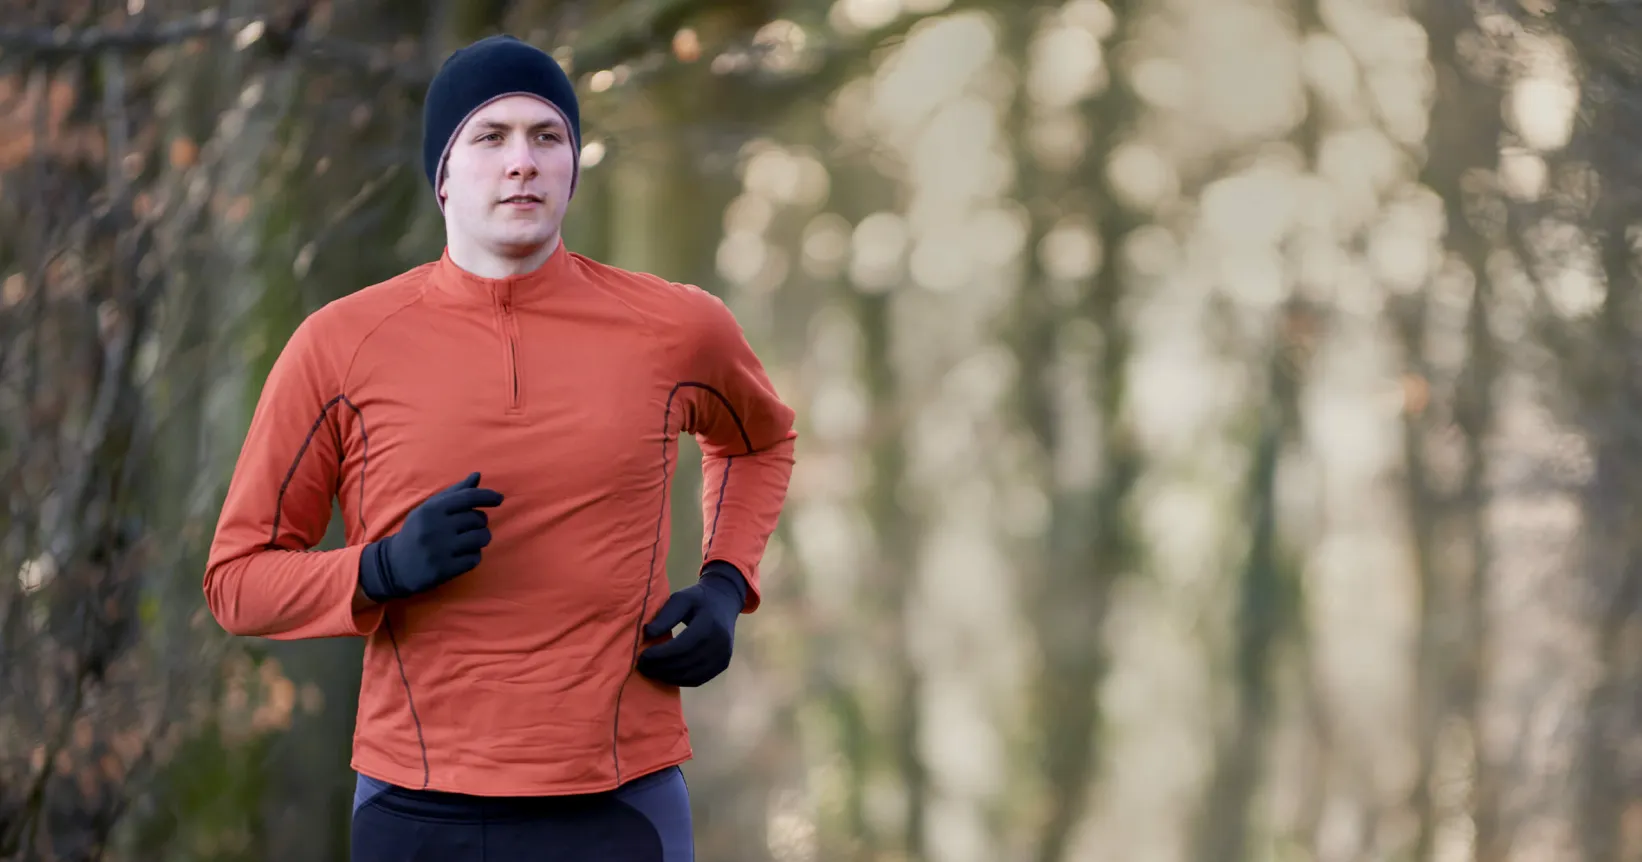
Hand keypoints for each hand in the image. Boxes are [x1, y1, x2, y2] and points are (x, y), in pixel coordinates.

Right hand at [357, 472, 503, 601]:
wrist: (394, 565)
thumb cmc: (417, 532)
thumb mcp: (429, 508)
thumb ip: (454, 492)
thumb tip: (477, 476)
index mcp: (432, 509)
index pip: (468, 497)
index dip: (487, 496)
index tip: (499, 499)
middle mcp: (436, 527)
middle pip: (478, 519)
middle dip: (480, 523)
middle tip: (468, 528)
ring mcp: (440, 549)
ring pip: (481, 538)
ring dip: (480, 540)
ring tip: (468, 542)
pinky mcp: (444, 569)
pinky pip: (475, 559)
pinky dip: (473, 557)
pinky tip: (461, 556)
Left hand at [636, 562, 747, 686]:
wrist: (725, 601)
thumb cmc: (699, 599)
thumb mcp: (681, 598)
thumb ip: (666, 616)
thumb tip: (648, 634)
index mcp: (709, 624)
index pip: (682, 646)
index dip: (660, 655)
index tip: (642, 656)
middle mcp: (719, 643)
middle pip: (686, 663)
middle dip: (661, 668)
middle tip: (642, 667)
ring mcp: (723, 656)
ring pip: (692, 675)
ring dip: (668, 677)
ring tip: (651, 672)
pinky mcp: (722, 665)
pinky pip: (699, 679)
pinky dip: (680, 680)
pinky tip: (666, 675)